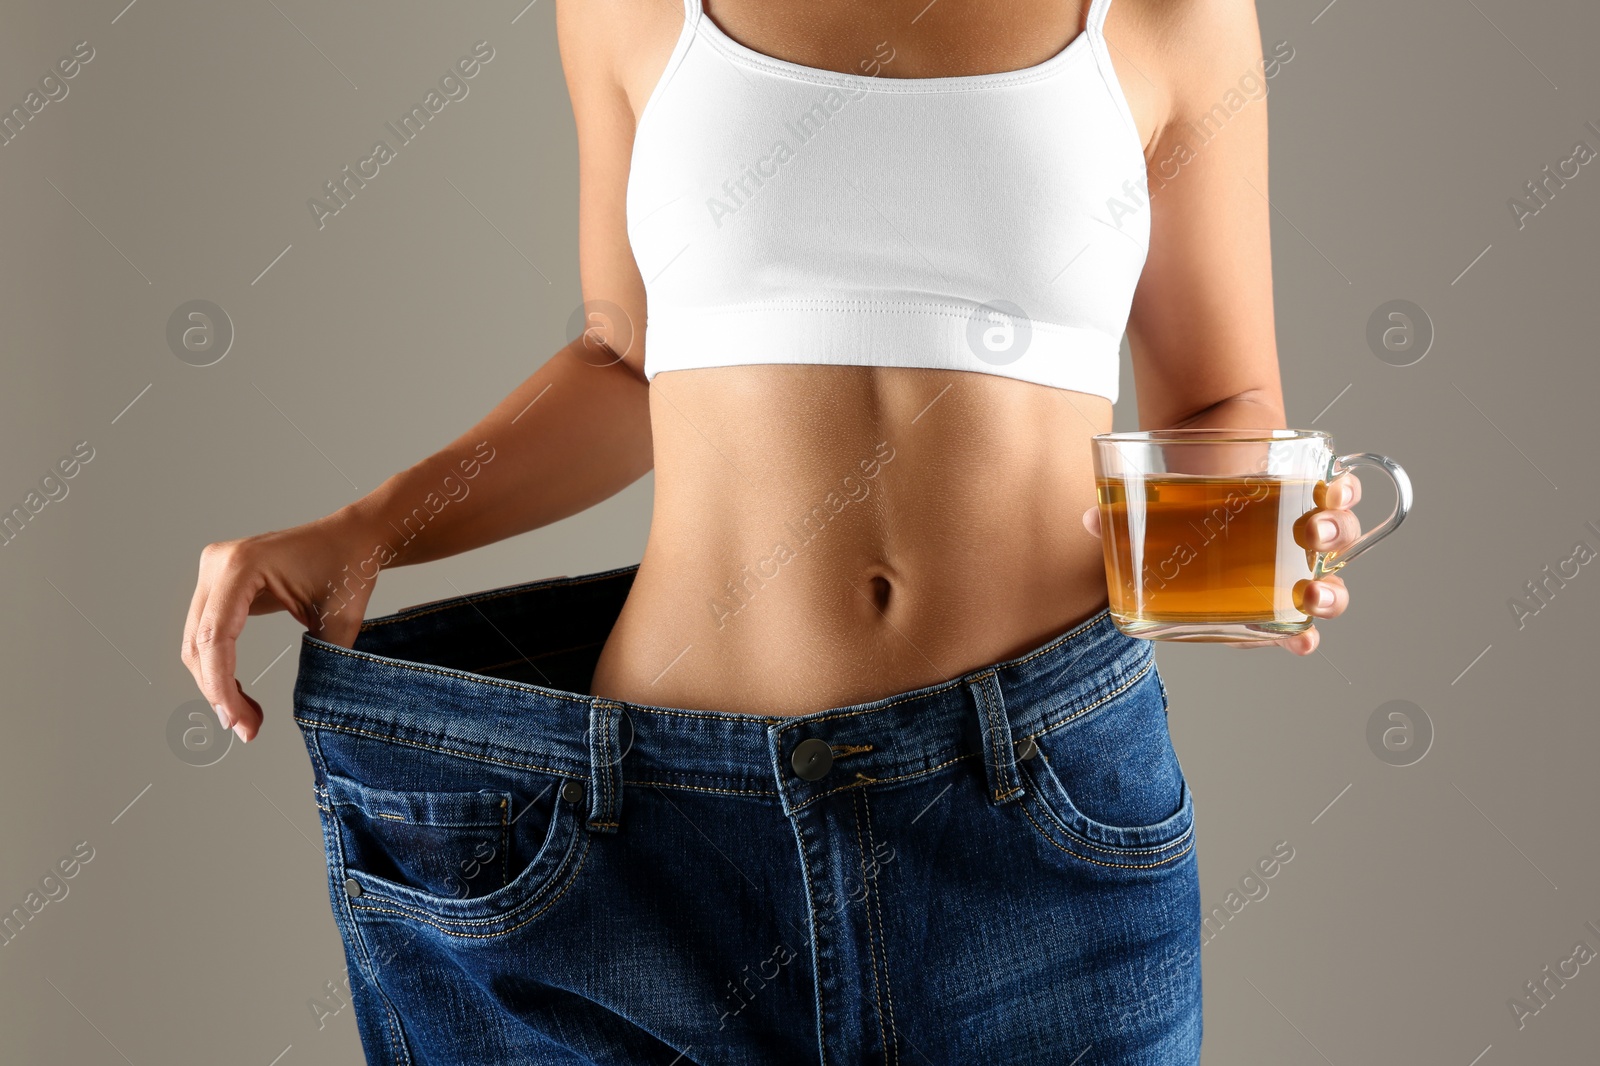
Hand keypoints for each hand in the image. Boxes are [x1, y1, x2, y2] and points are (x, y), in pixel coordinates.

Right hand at [180, 509, 379, 742]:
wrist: (354, 538)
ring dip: (216, 684)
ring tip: (246, 718)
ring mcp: (213, 571)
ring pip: (196, 642)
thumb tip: (304, 712)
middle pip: (198, 642)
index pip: (215, 636)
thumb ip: (320, 662)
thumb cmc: (350, 568)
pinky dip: (220, 667)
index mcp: (242, 565)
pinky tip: (240, 695)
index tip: (237, 722)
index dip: (221, 685)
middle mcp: (218, 563)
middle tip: (245, 729)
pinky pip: (208, 632)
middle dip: (217, 691)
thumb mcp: (340, 620)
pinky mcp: (218, 584)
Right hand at [1079, 472, 1363, 655]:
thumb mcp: (1147, 519)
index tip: (1302, 643)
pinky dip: (1346, 494)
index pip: (1282, 627)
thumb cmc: (1177, 499)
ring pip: (1342, 547)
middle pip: (1324, 594)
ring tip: (1315, 529)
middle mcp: (1287, 564)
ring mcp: (1304, 529)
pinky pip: (1344, 496)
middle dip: (1328, 598)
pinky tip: (1336, 487)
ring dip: (1337, 542)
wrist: (1205, 439)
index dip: (1297, 639)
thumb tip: (1089, 522)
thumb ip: (1120, 530)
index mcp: (1249, 590)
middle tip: (1311, 591)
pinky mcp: (1313, 487)